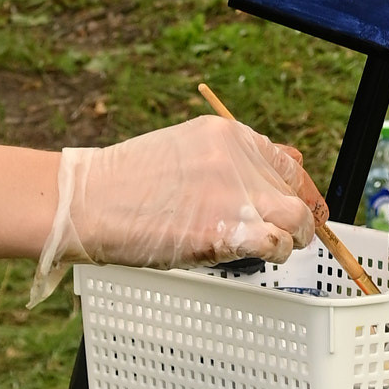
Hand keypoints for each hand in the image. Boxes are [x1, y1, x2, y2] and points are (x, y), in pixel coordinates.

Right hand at [28, 115, 325, 305]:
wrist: (88, 202)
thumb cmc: (127, 185)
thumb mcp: (183, 152)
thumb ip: (226, 163)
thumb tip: (265, 185)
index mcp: (226, 134)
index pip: (288, 161)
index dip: (298, 190)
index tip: (301, 208)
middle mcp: (236, 158)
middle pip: (297, 190)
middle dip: (298, 218)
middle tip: (287, 236)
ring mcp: (232, 193)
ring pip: (297, 219)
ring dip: (292, 239)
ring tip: (272, 248)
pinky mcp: (224, 230)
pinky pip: (276, 244)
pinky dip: (273, 253)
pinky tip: (253, 255)